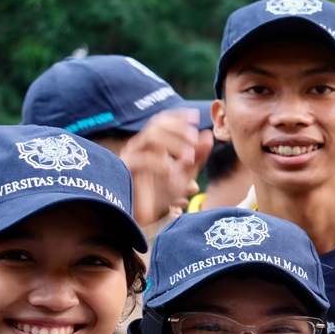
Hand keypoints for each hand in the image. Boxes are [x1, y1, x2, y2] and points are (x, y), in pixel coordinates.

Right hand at [119, 108, 200, 225]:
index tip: (196, 116)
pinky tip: (174, 175)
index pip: (162, 121)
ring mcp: (131, 155)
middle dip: (179, 130)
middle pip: (157, 125)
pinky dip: (162, 165)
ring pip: (152, 137)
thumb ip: (197, 156)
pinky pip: (144, 159)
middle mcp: (140, 146)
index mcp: (151, 144)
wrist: (145, 217)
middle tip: (195, 140)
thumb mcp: (185, 174)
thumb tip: (208, 135)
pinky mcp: (126, 169)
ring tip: (189, 158)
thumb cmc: (163, 194)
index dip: (178, 116)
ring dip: (174, 144)